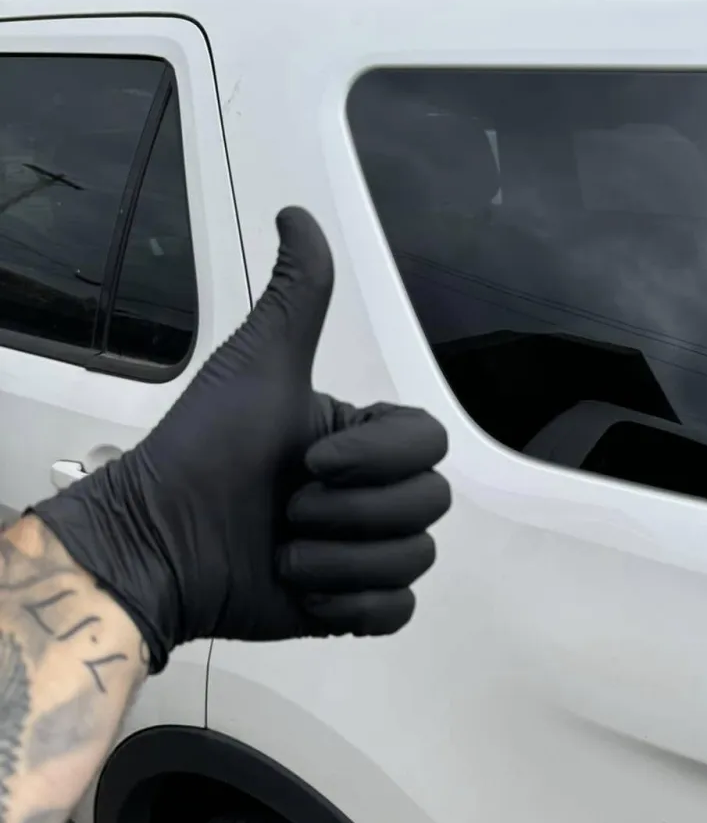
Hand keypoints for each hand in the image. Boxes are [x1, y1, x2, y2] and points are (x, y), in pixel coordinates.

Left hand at [34, 208, 450, 670]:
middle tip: (288, 509)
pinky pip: (397, 611)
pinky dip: (356, 605)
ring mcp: (362, 553)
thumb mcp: (258, 365)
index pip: (430, 444)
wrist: (159, 541)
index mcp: (361, 439)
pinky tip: (308, 593)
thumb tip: (297, 211)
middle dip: (353, 513)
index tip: (312, 461)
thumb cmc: (205, 450)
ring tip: (285, 553)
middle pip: (428, 505)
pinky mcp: (351, 608)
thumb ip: (296, 296)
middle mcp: (370, 493)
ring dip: (342, 561)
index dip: (379, 459)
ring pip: (414, 559)